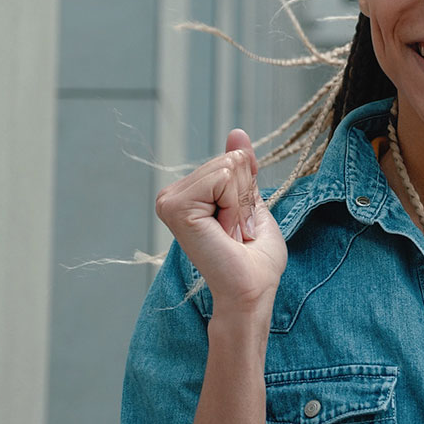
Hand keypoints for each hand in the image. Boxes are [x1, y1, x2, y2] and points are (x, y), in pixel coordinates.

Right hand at [155, 130, 286, 314]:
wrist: (250, 291)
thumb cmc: (254, 259)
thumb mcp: (252, 203)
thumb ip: (242, 169)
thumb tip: (236, 132)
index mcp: (189, 194)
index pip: (233, 159)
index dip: (248, 191)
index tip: (240, 225)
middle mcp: (172, 195)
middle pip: (231, 159)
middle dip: (245, 197)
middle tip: (236, 232)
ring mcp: (170, 200)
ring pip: (228, 166)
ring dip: (240, 204)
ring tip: (230, 234)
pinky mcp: (175, 207)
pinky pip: (223, 178)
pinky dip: (235, 206)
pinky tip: (224, 233)